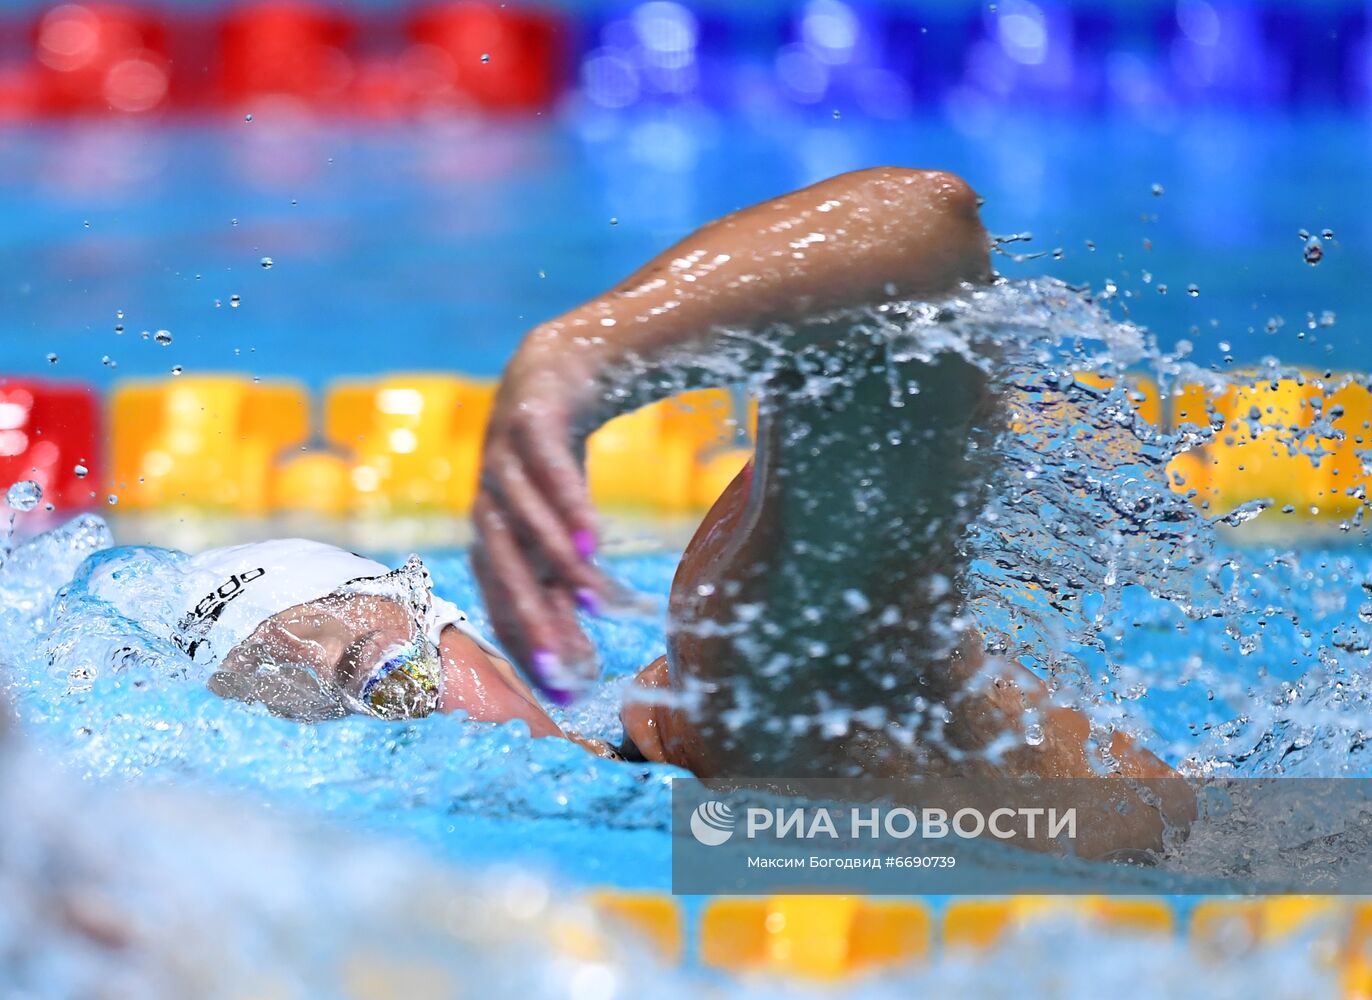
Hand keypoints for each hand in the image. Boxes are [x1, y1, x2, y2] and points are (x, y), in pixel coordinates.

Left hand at [471, 338, 623, 704]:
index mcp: (491, 544)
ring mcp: (500, 465)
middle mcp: (487, 510)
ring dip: (555, 565)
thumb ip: (566, 597)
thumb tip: (580, 676)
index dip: (532, 648)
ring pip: (524, 523)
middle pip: (503, 572)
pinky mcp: (524, 424)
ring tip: (595, 601)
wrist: (553, 378)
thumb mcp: (560, 538)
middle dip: (535, 621)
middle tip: (565, 666)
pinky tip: (594, 538)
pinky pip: (545, 469)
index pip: (505, 606)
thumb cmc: (554, 472)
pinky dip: (565, 504)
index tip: (566, 692)